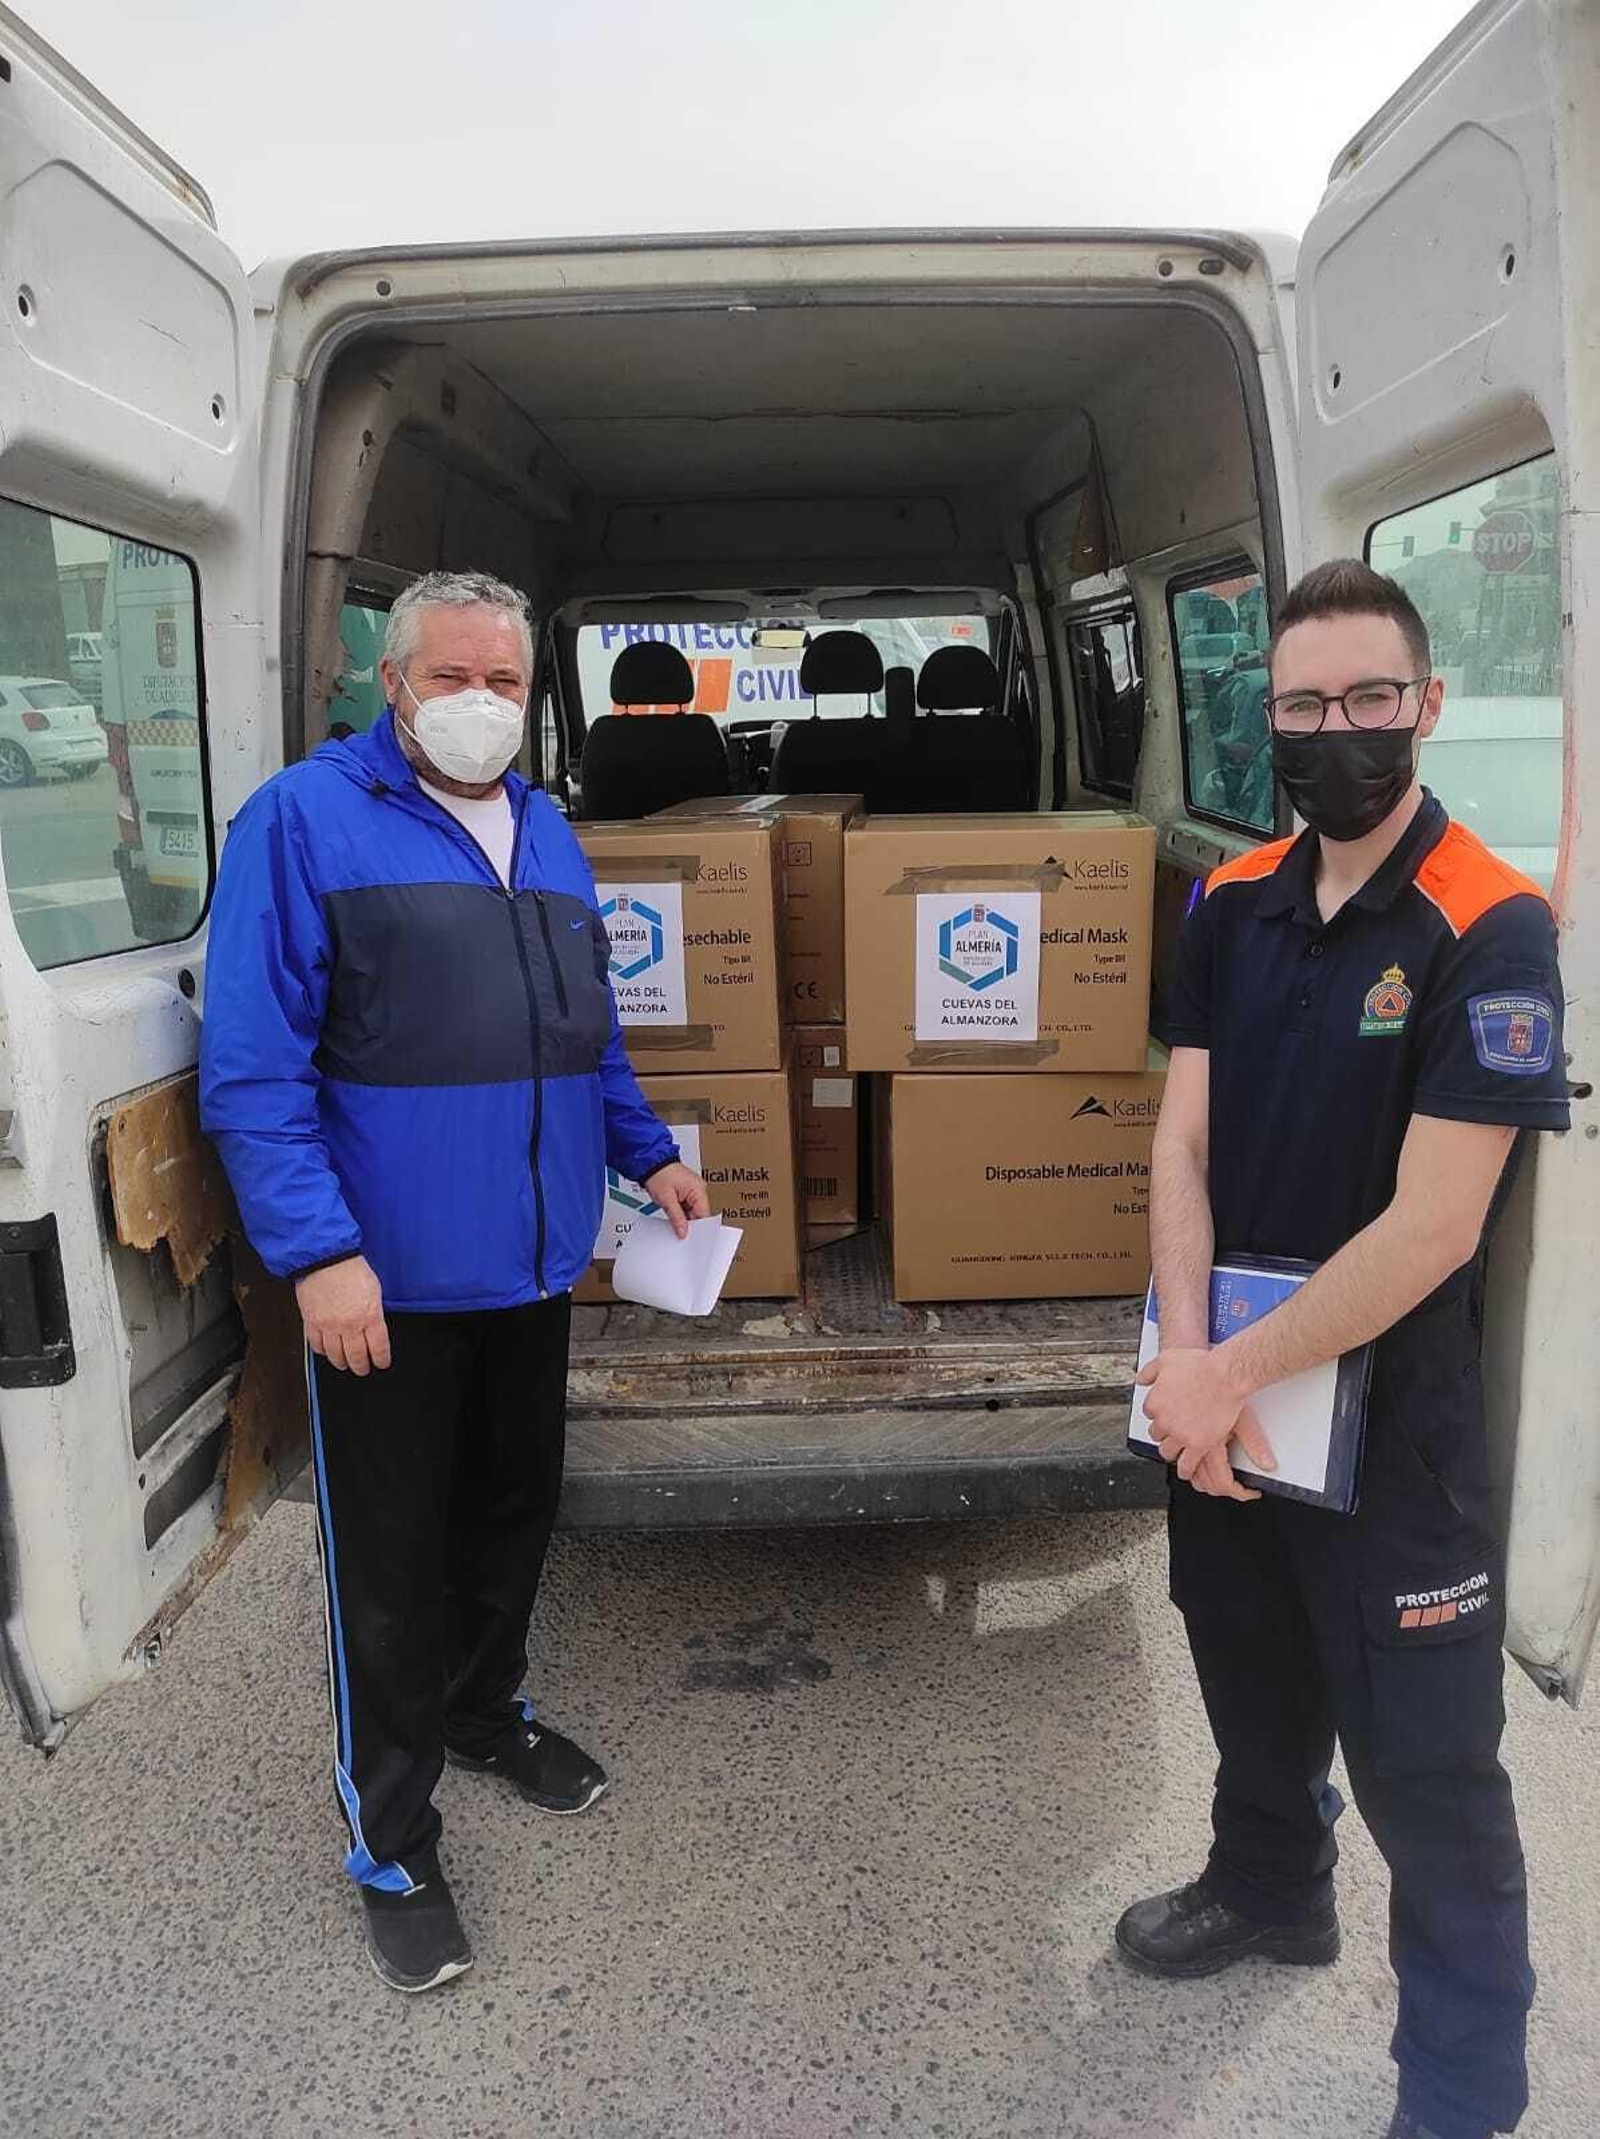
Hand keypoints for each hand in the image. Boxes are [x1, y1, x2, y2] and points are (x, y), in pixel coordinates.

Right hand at [296, 1255, 390, 1375]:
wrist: (325, 1259)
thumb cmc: (351, 1269)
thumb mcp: (374, 1290)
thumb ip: (374, 1312)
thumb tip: (374, 1328)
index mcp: (370, 1316)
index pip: (378, 1348)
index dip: (381, 1359)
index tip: (381, 1363)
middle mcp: (349, 1325)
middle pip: (357, 1357)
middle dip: (361, 1367)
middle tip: (363, 1369)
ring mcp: (329, 1326)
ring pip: (336, 1356)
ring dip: (342, 1363)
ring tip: (345, 1364)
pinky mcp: (312, 1323)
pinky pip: (317, 1345)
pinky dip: (323, 1352)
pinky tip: (327, 1351)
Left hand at [643, 1161, 711, 1239]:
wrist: (649, 1162)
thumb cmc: (658, 1173)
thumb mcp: (667, 1199)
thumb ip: (677, 1218)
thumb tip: (683, 1232)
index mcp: (698, 1189)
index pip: (704, 1214)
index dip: (699, 1228)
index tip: (692, 1238)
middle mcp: (698, 1188)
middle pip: (698, 1213)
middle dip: (689, 1223)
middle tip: (681, 1234)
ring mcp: (692, 1189)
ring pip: (691, 1211)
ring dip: (683, 1218)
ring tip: (674, 1222)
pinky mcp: (685, 1190)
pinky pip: (686, 1206)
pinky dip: (680, 1213)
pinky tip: (674, 1217)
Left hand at [1136, 1345, 1275, 1501]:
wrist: (1224, 1375)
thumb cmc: (1200, 1365)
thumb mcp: (1166, 1360)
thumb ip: (1149, 1371)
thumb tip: (1139, 1379)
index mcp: (1154, 1402)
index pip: (1149, 1413)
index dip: (1159, 1413)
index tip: (1166, 1414)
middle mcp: (1164, 1420)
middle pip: (1156, 1434)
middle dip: (1164, 1433)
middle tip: (1172, 1432)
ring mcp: (1180, 1435)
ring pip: (1167, 1451)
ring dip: (1171, 1451)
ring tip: (1177, 1451)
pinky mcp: (1198, 1445)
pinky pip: (1187, 1465)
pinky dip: (1185, 1470)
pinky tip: (1186, 1470)